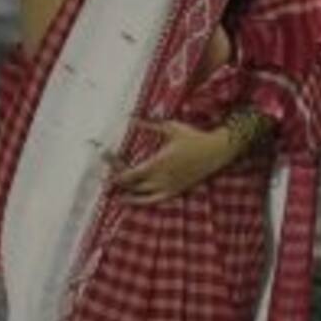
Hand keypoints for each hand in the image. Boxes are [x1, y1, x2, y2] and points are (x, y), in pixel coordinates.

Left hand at [106, 118, 231, 203]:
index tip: (106, 163)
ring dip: (127, 195)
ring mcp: (168, 187)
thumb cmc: (192, 137)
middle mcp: (160, 179)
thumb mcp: (169, 127)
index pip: (129, 173)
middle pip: (132, 185)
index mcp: (157, 164)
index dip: (114, 171)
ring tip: (115, 195)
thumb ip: (148, 125)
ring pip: (141, 196)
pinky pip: (155, 201)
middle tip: (107, 176)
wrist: (214, 151)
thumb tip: (130, 118)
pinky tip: (134, 200)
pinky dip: (142, 202)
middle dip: (117, 181)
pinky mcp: (175, 191)